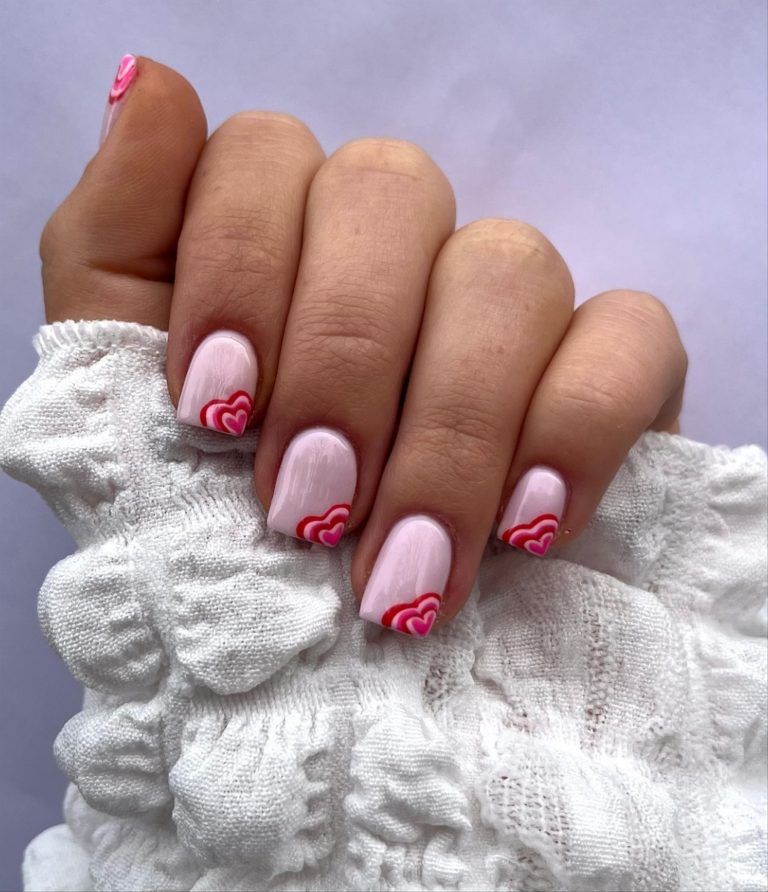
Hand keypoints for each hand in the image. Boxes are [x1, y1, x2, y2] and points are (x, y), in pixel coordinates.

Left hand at [41, 55, 686, 636]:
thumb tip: (152, 86)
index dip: (238, 270)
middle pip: (392, 193)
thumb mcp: (118, 390)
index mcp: (279, 235)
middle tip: (306, 508)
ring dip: (446, 428)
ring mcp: (506, 301)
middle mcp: (396, 248)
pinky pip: (631, 336)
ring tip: (399, 566)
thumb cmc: (203, 523)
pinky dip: (574, 427)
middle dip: (341, 358)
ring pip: (508, 266)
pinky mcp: (608, 367)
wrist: (311, 666)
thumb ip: (113, 237)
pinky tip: (528, 524)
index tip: (216, 412)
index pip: (265, 157)